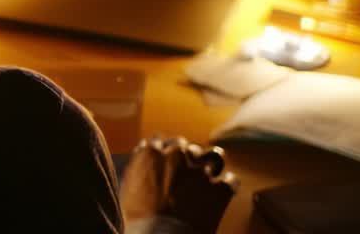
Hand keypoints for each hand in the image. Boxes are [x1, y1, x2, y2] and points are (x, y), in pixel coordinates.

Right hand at [120, 135, 237, 233]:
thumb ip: (138, 167)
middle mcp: (177, 155)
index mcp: (151, 153)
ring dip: (209, 163)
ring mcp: (201, 170)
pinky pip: (231, 179)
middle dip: (184, 156)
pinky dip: (227, 185)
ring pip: (212, 154)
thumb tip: (143, 158)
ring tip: (209, 172)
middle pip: (184, 145)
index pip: (159, 141)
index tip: (163, 160)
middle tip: (183, 170)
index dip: (162, 151)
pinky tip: (222, 190)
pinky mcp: (221, 188)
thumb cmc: (139, 218)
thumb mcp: (128, 187)